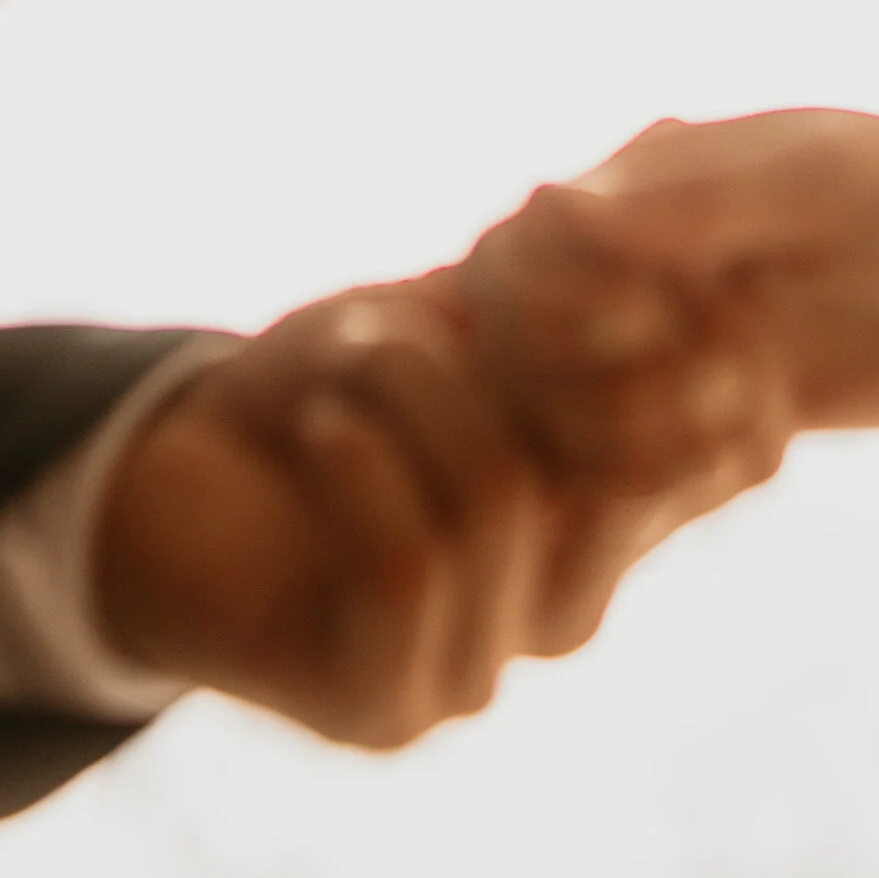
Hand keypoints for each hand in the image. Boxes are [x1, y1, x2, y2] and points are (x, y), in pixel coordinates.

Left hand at [92, 272, 791, 748]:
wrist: (153, 484)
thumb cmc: (320, 377)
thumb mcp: (451, 307)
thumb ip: (555, 294)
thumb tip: (674, 172)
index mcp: (607, 509)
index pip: (725, 453)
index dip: (707, 348)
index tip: (634, 241)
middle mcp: (566, 603)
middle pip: (629, 466)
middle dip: (542, 347)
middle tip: (469, 280)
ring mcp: (478, 668)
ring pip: (502, 499)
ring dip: (417, 387)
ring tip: (356, 347)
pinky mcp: (381, 705)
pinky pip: (406, 568)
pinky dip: (361, 466)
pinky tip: (322, 421)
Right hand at [466, 108, 878, 467]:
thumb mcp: (834, 180)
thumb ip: (700, 201)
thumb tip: (548, 208)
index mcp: (641, 183)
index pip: (514, 255)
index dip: (564, 311)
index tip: (679, 322)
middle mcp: (632, 268)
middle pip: (515, 359)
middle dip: (613, 396)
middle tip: (741, 387)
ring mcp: (667, 352)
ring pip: (559, 439)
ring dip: (644, 457)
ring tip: (759, 432)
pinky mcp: (709, 431)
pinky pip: (625, 493)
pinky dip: (670, 503)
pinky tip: (767, 465)